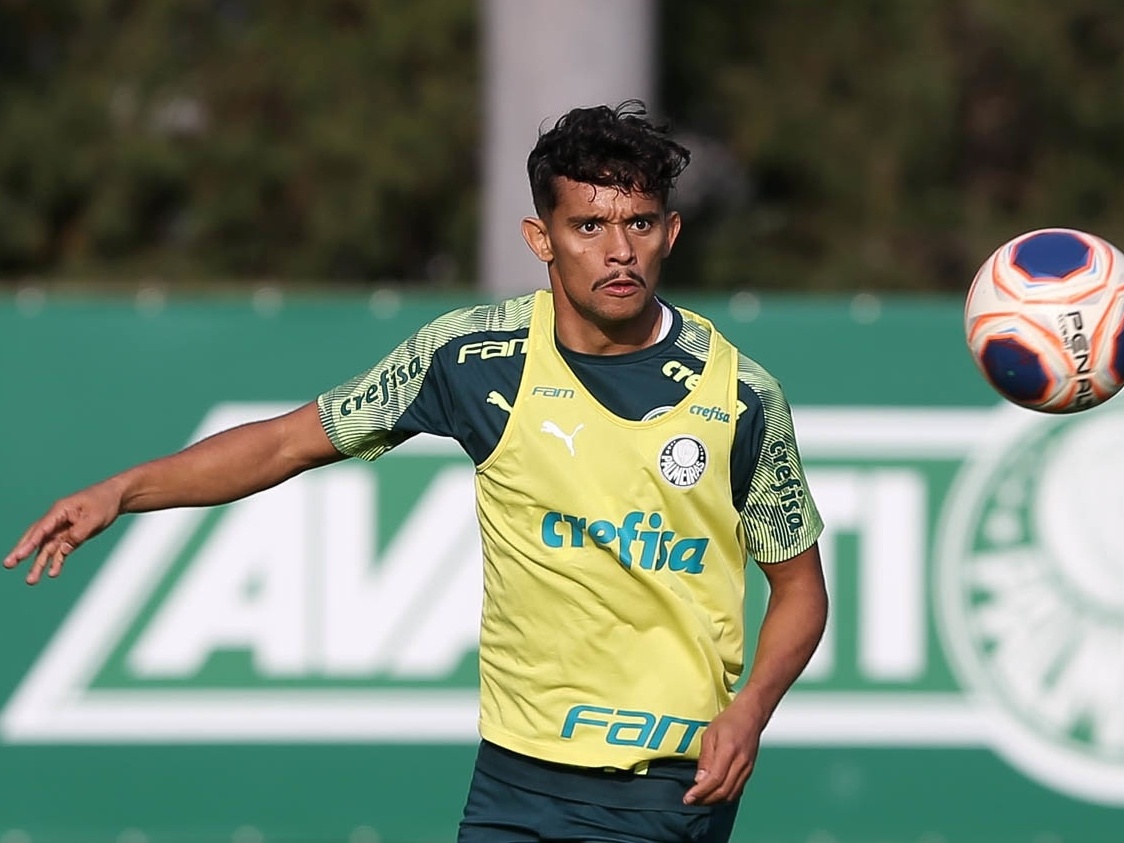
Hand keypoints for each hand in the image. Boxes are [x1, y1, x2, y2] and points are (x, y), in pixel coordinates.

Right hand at [3, 481, 122, 584]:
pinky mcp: (70, 537)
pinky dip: (56, 562)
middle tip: (8, 564)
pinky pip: (60, 551)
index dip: (30, 543)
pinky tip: (53, 573)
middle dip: (22, 552)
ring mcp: (62, 529)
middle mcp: (56, 520)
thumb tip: (63, 549)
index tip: (19, 555)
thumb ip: (79, 533)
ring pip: (46, 548)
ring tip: (31, 581)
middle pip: (37, 538)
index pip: (42, 529)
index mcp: (60, 511)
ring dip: (39, 564)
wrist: (115, 497)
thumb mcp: (95, 517)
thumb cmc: (104, 502)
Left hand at [682, 699, 763, 805]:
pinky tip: (714, 795)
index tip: (688, 798)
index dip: (701, 792)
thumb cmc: (728, 721)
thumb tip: (699, 780)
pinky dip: (725, 797)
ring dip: (715, 801)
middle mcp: (740, 763)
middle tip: (691, 801)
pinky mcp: (749, 771)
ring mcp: (747, 768)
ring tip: (700, 800)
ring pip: (731, 794)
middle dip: (706, 800)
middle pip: (723, 791)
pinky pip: (737, 790)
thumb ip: (705, 758)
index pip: (715, 779)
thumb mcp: (710, 734)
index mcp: (729, 751)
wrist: (751, 716)